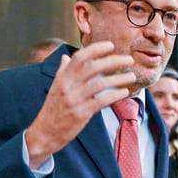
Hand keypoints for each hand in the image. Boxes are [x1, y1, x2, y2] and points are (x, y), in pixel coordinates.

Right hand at [24, 42, 135, 167]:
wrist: (45, 132)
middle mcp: (68, 86)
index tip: (110, 45)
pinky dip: (115, 95)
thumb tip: (66, 56)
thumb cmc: (53, 108)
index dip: (95, 49)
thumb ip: (63, 71)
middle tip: (129, 60)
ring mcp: (75, 100)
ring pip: (100, 83)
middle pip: (93, 67)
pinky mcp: (81, 113)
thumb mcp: (55, 87)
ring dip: (119, 78)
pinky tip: (125, 92)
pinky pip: (102, 101)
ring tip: (132, 76)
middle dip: (113, 61)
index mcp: (62, 77)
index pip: (79, 57)